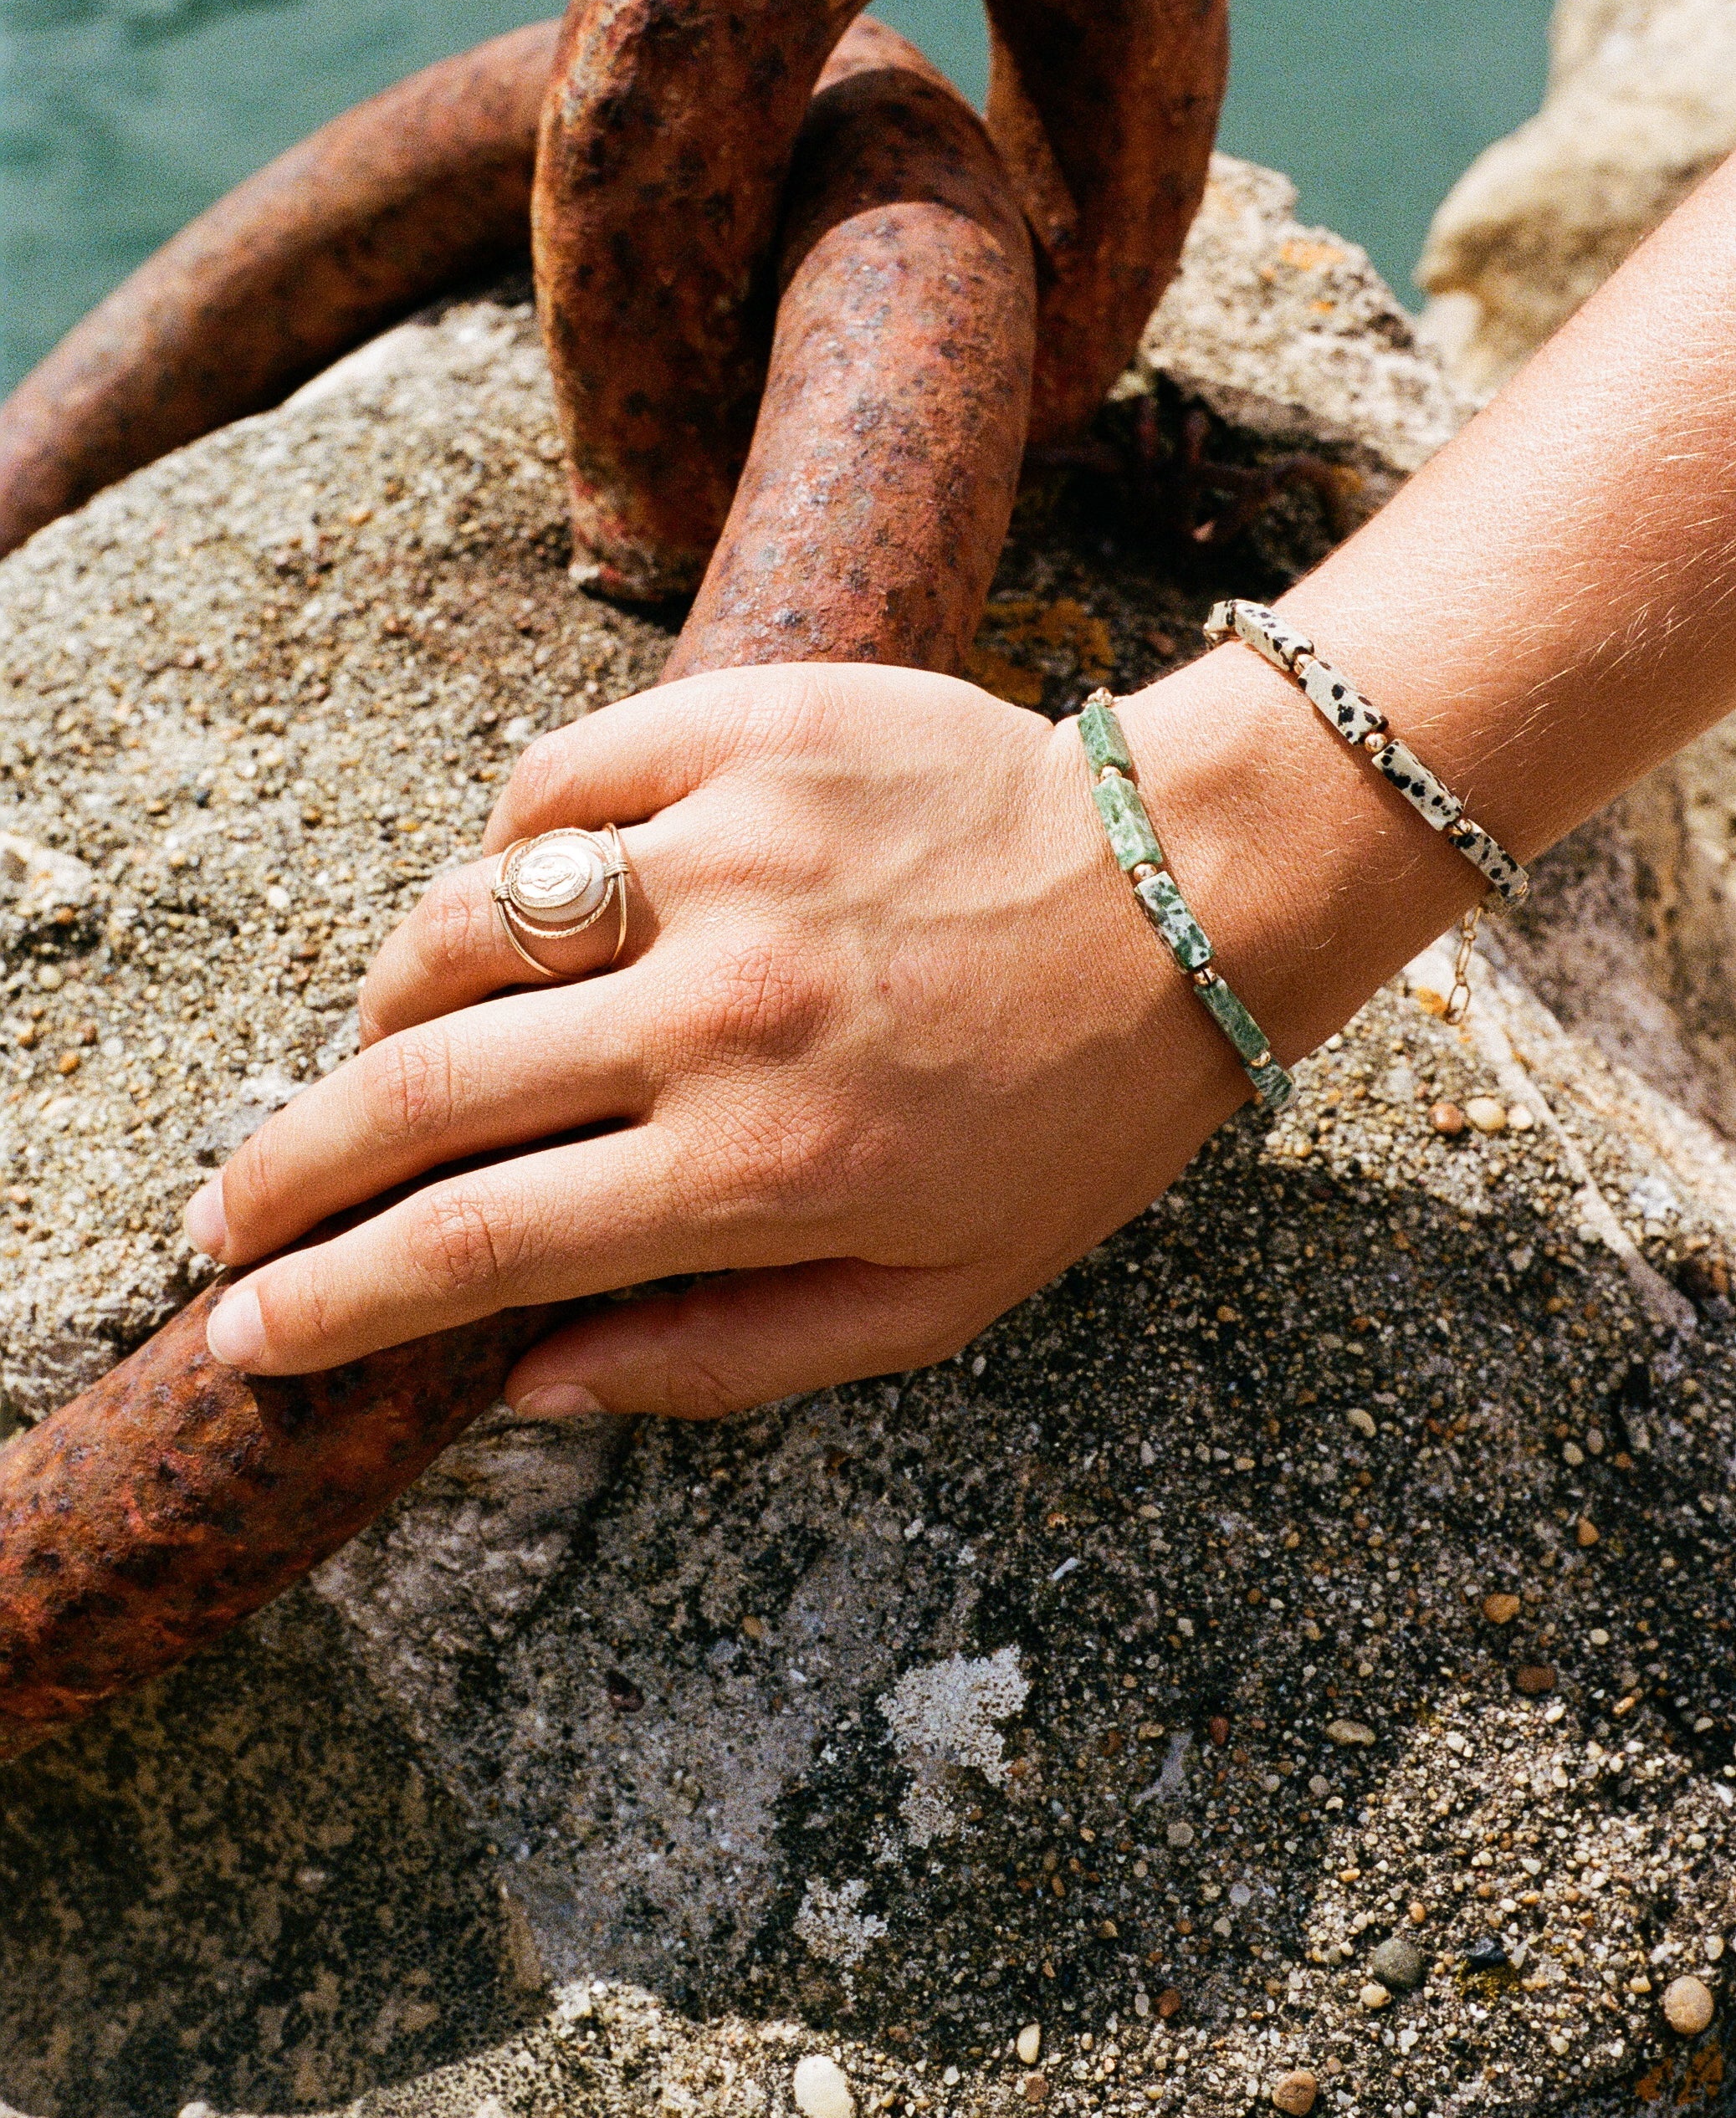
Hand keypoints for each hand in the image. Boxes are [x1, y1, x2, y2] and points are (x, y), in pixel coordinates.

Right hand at [185, 662, 1233, 1417]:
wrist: (1189, 897)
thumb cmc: (1070, 1120)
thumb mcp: (932, 1304)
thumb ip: (720, 1359)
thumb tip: (524, 1389)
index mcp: (764, 1166)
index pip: (476, 1243)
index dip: (331, 1297)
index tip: (246, 1324)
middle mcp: (725, 1007)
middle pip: (421, 1090)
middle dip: (288, 1168)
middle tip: (231, 1207)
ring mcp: (732, 852)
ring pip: (461, 921)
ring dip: (392, 1004)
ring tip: (394, 1051)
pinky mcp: (751, 729)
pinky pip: (552, 781)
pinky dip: (512, 847)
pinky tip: (535, 898)